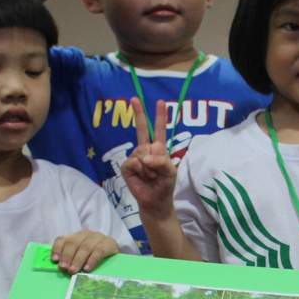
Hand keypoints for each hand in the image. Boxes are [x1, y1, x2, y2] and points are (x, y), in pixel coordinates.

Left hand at [50, 231, 120, 273]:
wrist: (116, 258)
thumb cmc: (94, 260)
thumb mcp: (80, 259)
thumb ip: (70, 261)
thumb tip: (60, 269)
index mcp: (75, 237)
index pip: (62, 239)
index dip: (57, 249)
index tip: (55, 260)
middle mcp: (86, 234)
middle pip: (73, 243)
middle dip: (67, 256)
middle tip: (64, 268)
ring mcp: (98, 237)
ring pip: (85, 247)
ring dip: (78, 260)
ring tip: (73, 271)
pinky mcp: (109, 243)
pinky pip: (99, 251)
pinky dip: (92, 260)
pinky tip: (87, 269)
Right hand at [120, 97, 177, 213]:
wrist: (155, 200)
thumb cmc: (164, 185)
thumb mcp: (170, 171)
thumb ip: (161, 161)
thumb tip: (144, 157)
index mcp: (159, 148)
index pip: (160, 130)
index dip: (160, 116)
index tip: (160, 102)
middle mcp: (146, 149)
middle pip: (142, 129)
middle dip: (139, 113)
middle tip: (134, 98)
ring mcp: (135, 156)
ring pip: (142, 153)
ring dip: (149, 167)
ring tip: (151, 176)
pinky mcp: (127, 166)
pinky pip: (134, 162)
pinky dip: (140, 171)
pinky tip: (142, 177)